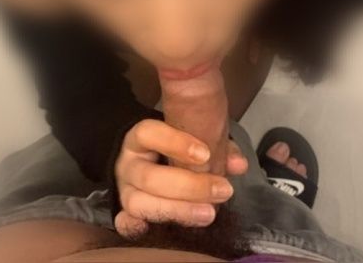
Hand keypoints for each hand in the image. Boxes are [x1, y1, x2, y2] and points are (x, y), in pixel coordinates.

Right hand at [114, 118, 247, 236]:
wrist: (141, 161)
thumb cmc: (171, 149)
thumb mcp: (188, 139)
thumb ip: (214, 147)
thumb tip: (239, 164)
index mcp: (139, 138)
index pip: (149, 133)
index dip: (175, 144)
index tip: (205, 154)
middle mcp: (128, 164)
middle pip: (150, 177)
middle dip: (189, 187)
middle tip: (222, 190)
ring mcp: (124, 190)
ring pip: (142, 203)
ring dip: (179, 210)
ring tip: (209, 213)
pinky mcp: (126, 212)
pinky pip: (128, 223)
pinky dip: (141, 228)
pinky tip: (166, 228)